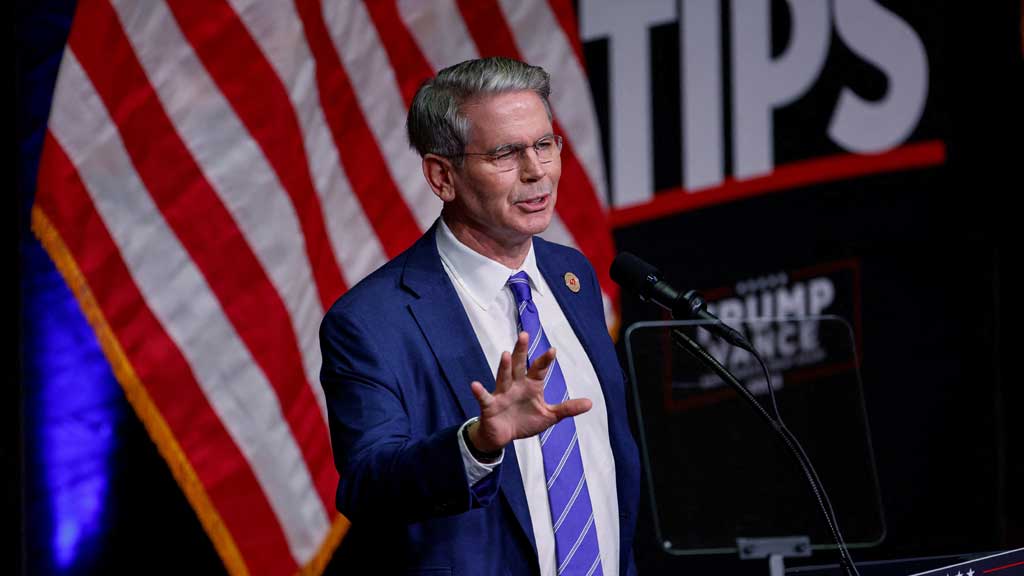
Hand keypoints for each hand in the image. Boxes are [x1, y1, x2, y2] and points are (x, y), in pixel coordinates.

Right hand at [467, 331, 591, 453]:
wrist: (504, 436)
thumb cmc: (525, 421)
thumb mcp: (549, 416)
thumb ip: (567, 408)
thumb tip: (590, 403)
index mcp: (531, 385)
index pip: (539, 370)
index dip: (545, 361)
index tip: (552, 350)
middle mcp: (516, 385)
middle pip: (518, 365)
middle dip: (521, 351)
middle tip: (524, 335)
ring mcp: (502, 393)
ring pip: (503, 377)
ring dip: (504, 366)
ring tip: (506, 354)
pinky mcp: (490, 405)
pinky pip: (484, 397)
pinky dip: (479, 392)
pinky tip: (475, 385)